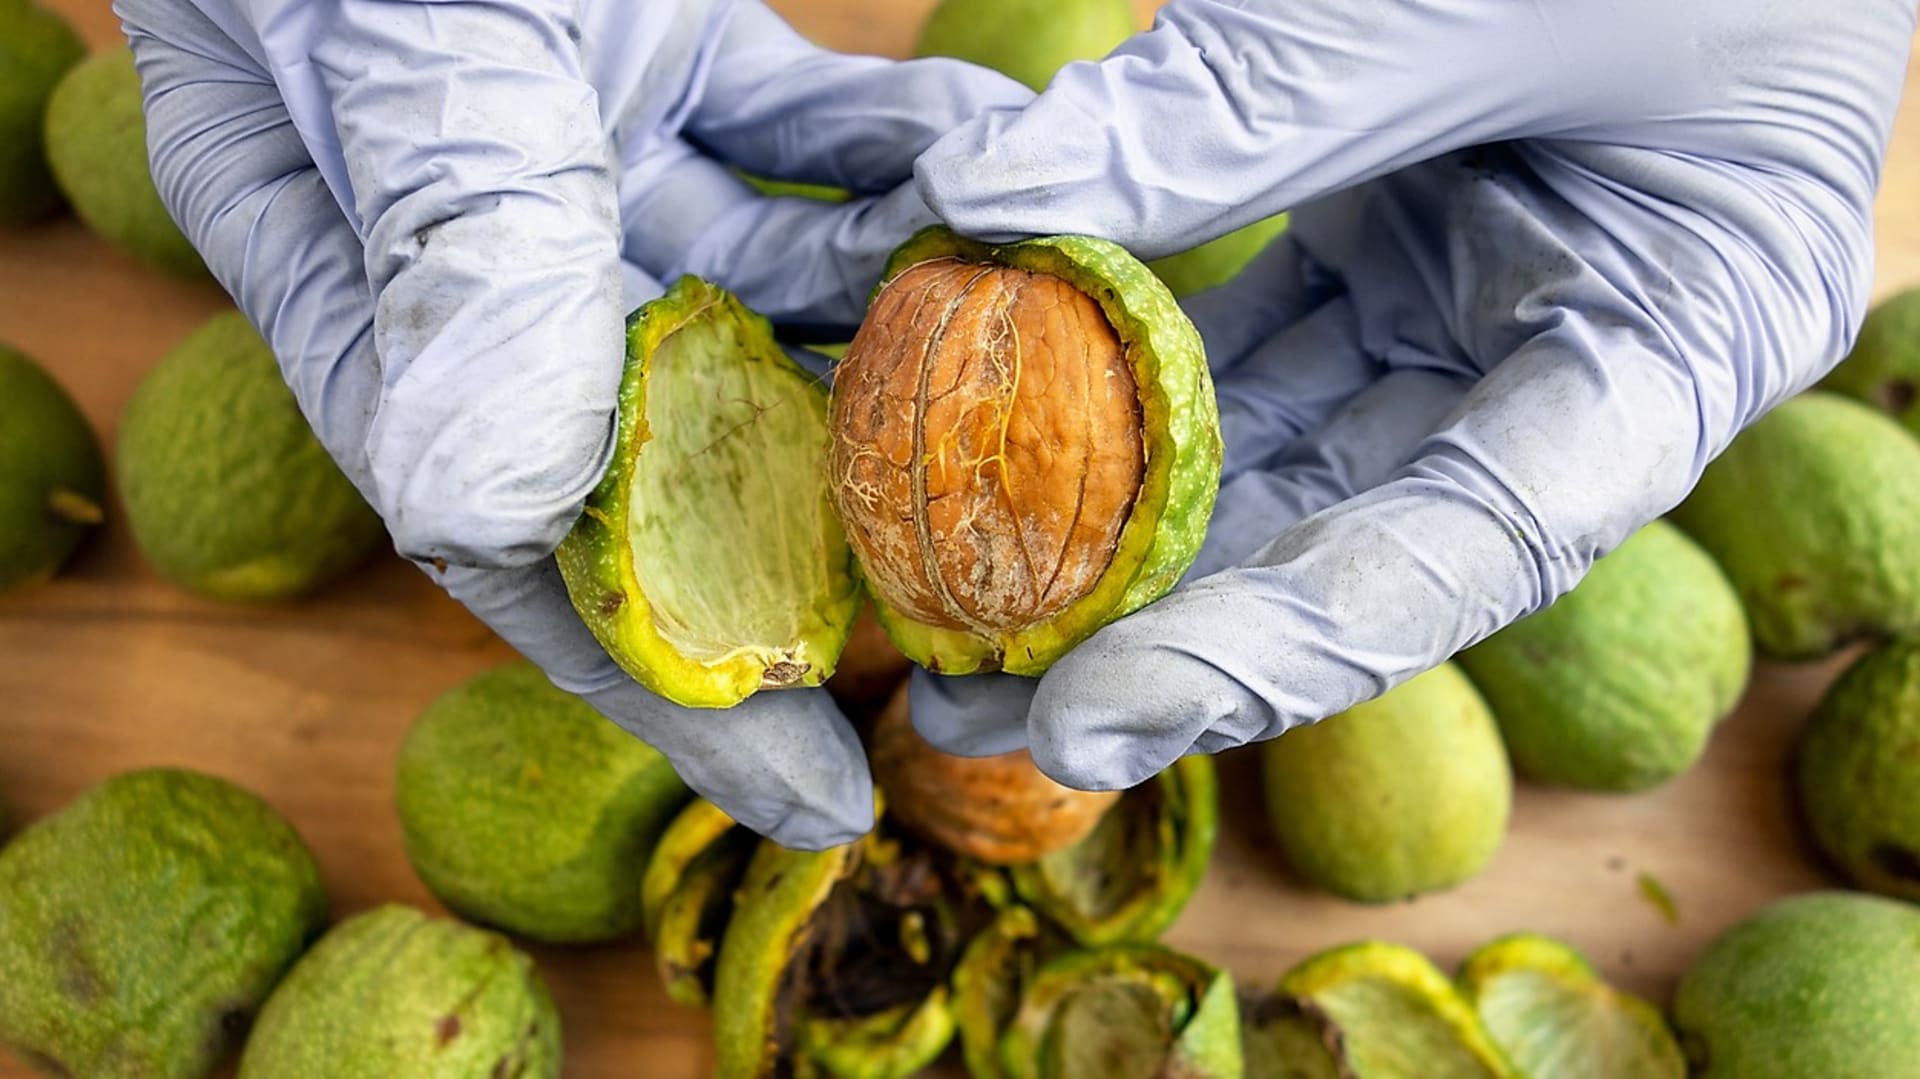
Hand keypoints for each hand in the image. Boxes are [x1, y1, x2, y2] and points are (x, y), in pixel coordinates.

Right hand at [117, 0, 1028, 847]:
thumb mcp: (381, 46)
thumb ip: (442, 250)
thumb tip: (492, 505)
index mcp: (384, 314)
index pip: (537, 555)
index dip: (676, 685)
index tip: (825, 791)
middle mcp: (492, 264)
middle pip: (680, 452)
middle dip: (834, 532)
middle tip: (1006, 618)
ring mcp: (584, 161)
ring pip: (769, 298)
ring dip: (906, 339)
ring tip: (1055, 391)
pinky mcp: (663, 54)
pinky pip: (804, 137)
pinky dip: (899, 158)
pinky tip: (1004, 172)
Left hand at [906, 0, 1916, 783]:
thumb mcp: (1450, 4)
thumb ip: (1236, 114)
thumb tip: (974, 195)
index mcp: (1676, 346)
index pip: (1454, 560)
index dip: (1270, 660)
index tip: (1087, 721)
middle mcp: (1576, 360)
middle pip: (1350, 539)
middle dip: (1160, 626)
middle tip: (977, 696)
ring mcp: (1479, 303)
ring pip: (1284, 449)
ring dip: (1126, 517)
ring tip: (963, 593)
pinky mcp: (1400, 244)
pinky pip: (1254, 339)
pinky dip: (1137, 371)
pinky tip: (1017, 419)